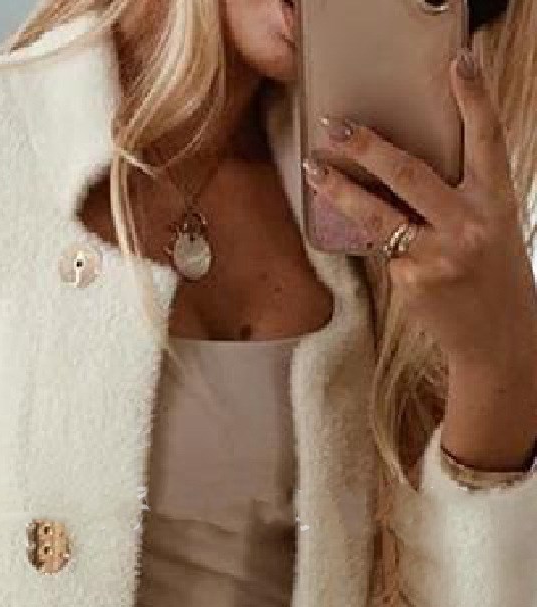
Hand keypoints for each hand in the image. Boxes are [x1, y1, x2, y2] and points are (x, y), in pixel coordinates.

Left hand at [301, 47, 536, 378]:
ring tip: (314, 171)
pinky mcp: (411, 280)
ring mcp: (437, 255)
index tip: (459, 63)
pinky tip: (383, 249)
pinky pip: (382, 250)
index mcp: (495, 202)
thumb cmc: (491, 275)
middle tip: (335, 127)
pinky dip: (377, 244)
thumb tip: (404, 172)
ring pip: (378, 215)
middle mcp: (468, 225)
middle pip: (410, 173)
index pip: (487, 140)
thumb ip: (459, 197)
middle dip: (367, 147)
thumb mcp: (490, 226)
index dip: (474, 99)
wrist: (497, 337)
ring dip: (340, 191)